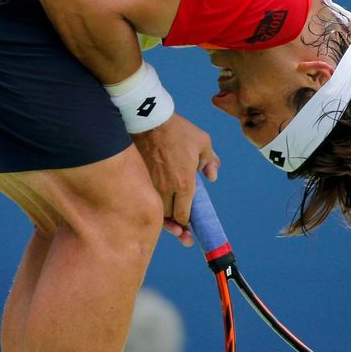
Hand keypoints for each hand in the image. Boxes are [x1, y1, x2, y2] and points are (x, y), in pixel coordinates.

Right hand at [131, 113, 219, 246]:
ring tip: (168, 222)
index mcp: (184, 183)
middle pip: (169, 217)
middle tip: (181, 231)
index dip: (186, 223)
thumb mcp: (202, 141)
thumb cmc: (178, 130)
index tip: (188, 226)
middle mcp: (167, 189)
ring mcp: (151, 185)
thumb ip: (210, 161)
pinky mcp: (138, 179)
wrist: (149, 119)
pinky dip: (150, 205)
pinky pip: (144, 199)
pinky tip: (152, 205)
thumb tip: (212, 176)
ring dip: (162, 216)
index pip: (184, 215)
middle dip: (175, 225)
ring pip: (156, 210)